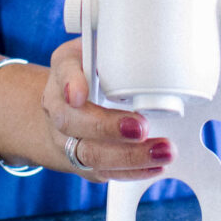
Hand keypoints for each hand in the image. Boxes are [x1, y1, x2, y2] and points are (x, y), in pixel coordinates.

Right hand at [39, 38, 173, 179]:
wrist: (63, 108)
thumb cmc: (88, 74)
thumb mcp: (96, 50)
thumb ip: (113, 48)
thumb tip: (142, 51)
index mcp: (62, 71)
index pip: (63, 72)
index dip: (71, 83)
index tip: (79, 94)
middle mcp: (59, 108)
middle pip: (74, 122)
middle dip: (109, 128)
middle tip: (141, 126)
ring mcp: (68, 140)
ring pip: (92, 154)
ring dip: (130, 156)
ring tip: (162, 150)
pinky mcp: (85, 163)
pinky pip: (106, 172)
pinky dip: (133, 170)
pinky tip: (156, 165)